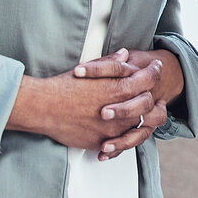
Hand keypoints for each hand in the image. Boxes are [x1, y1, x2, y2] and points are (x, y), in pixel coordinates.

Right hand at [6, 49, 175, 156]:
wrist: (42, 108)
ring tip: (133, 111)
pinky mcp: (101, 143)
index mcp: (118, 89)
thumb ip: (112, 63)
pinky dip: (119, 136)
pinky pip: (118, 143)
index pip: (148, 79)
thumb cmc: (63, 87)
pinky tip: (117, 129)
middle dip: (151, 95)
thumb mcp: (90, 70)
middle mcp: (120, 111)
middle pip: (148, 104)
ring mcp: (112, 130)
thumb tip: (125, 54)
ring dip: (136, 117)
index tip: (155, 68)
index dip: (154, 72)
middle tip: (150, 90)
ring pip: (136, 125)